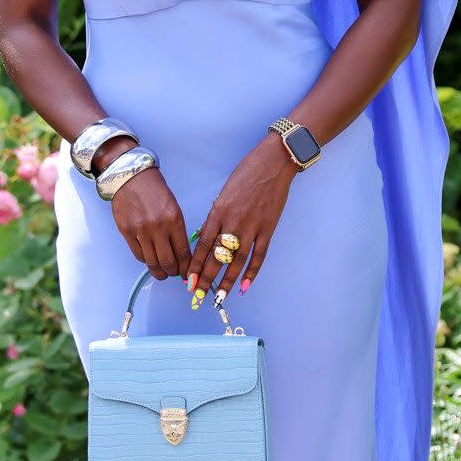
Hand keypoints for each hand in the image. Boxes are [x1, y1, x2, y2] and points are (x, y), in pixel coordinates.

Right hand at [97, 142, 190, 279]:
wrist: (132, 176)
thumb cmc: (156, 191)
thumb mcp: (174, 208)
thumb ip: (177, 231)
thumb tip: (181, 255)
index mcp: (174, 220)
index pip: (183, 253)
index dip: (186, 268)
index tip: (188, 274)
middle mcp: (158, 227)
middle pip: (168, 262)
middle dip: (173, 273)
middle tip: (175, 274)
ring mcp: (140, 231)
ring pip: (152, 262)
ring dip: (159, 272)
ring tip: (162, 272)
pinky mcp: (126, 232)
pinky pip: (138, 255)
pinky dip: (146, 261)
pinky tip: (150, 259)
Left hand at [186, 134, 295, 307]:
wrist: (272, 163)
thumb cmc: (245, 175)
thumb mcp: (223, 194)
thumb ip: (215, 217)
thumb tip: (204, 239)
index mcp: (218, 212)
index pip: (202, 246)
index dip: (195, 266)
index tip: (188, 281)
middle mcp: (233, 222)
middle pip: (217, 257)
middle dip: (206, 279)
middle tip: (198, 295)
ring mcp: (252, 227)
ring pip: (237, 261)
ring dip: (227, 281)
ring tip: (219, 297)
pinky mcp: (268, 229)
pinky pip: (259, 256)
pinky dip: (253, 272)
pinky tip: (246, 286)